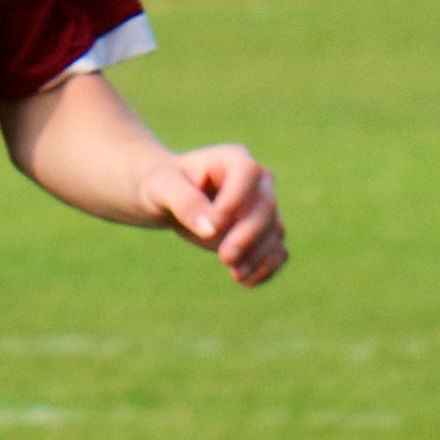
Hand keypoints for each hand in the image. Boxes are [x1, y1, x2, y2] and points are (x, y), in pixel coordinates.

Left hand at [135, 143, 286, 285]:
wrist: (168, 200)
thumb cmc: (163, 185)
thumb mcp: (162, 188)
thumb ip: (184, 203)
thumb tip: (211, 229)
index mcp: (232, 158)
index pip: (247, 173)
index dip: (236, 200)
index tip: (214, 226)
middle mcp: (255, 181)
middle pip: (266, 206)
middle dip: (248, 235)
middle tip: (225, 258)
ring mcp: (261, 207)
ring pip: (275, 230)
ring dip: (259, 255)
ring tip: (237, 275)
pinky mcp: (262, 232)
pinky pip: (277, 250)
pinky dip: (267, 267)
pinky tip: (247, 281)